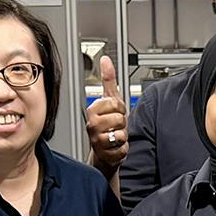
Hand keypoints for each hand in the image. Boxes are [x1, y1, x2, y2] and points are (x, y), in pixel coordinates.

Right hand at [85, 56, 127, 174]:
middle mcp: (92, 124)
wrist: (104, 149)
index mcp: (93, 109)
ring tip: (116, 135)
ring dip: (123, 136)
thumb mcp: (109, 99)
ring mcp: (96, 140)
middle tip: (116, 125)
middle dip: (122, 123)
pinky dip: (123, 149)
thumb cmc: (107, 124)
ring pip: (121, 134)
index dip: (120, 108)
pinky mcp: (104, 154)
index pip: (116, 103)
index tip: (115, 112)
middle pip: (120, 119)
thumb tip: (106, 60)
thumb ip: (108, 79)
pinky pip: (122, 148)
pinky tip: (115, 147)